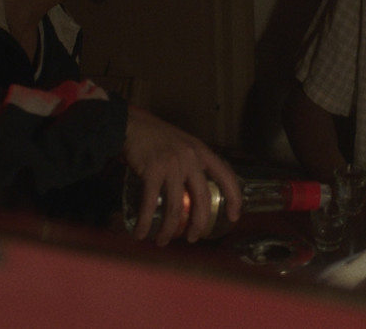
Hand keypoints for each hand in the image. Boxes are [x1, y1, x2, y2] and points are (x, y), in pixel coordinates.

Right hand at [122, 105, 241, 244]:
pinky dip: (145, 222)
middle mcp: (190, 158)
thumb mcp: (183, 144)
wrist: (131, 124)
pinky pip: (149, 203)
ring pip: (175, 207)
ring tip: (163, 240)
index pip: (226, 176)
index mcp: (201, 151)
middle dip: (199, 224)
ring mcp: (172, 165)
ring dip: (168, 229)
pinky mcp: (152, 171)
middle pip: (202, 199)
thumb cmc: (155, 135)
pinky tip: (141, 232)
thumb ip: (191, 162)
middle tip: (192, 238)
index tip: (234, 216)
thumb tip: (192, 189)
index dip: (234, 198)